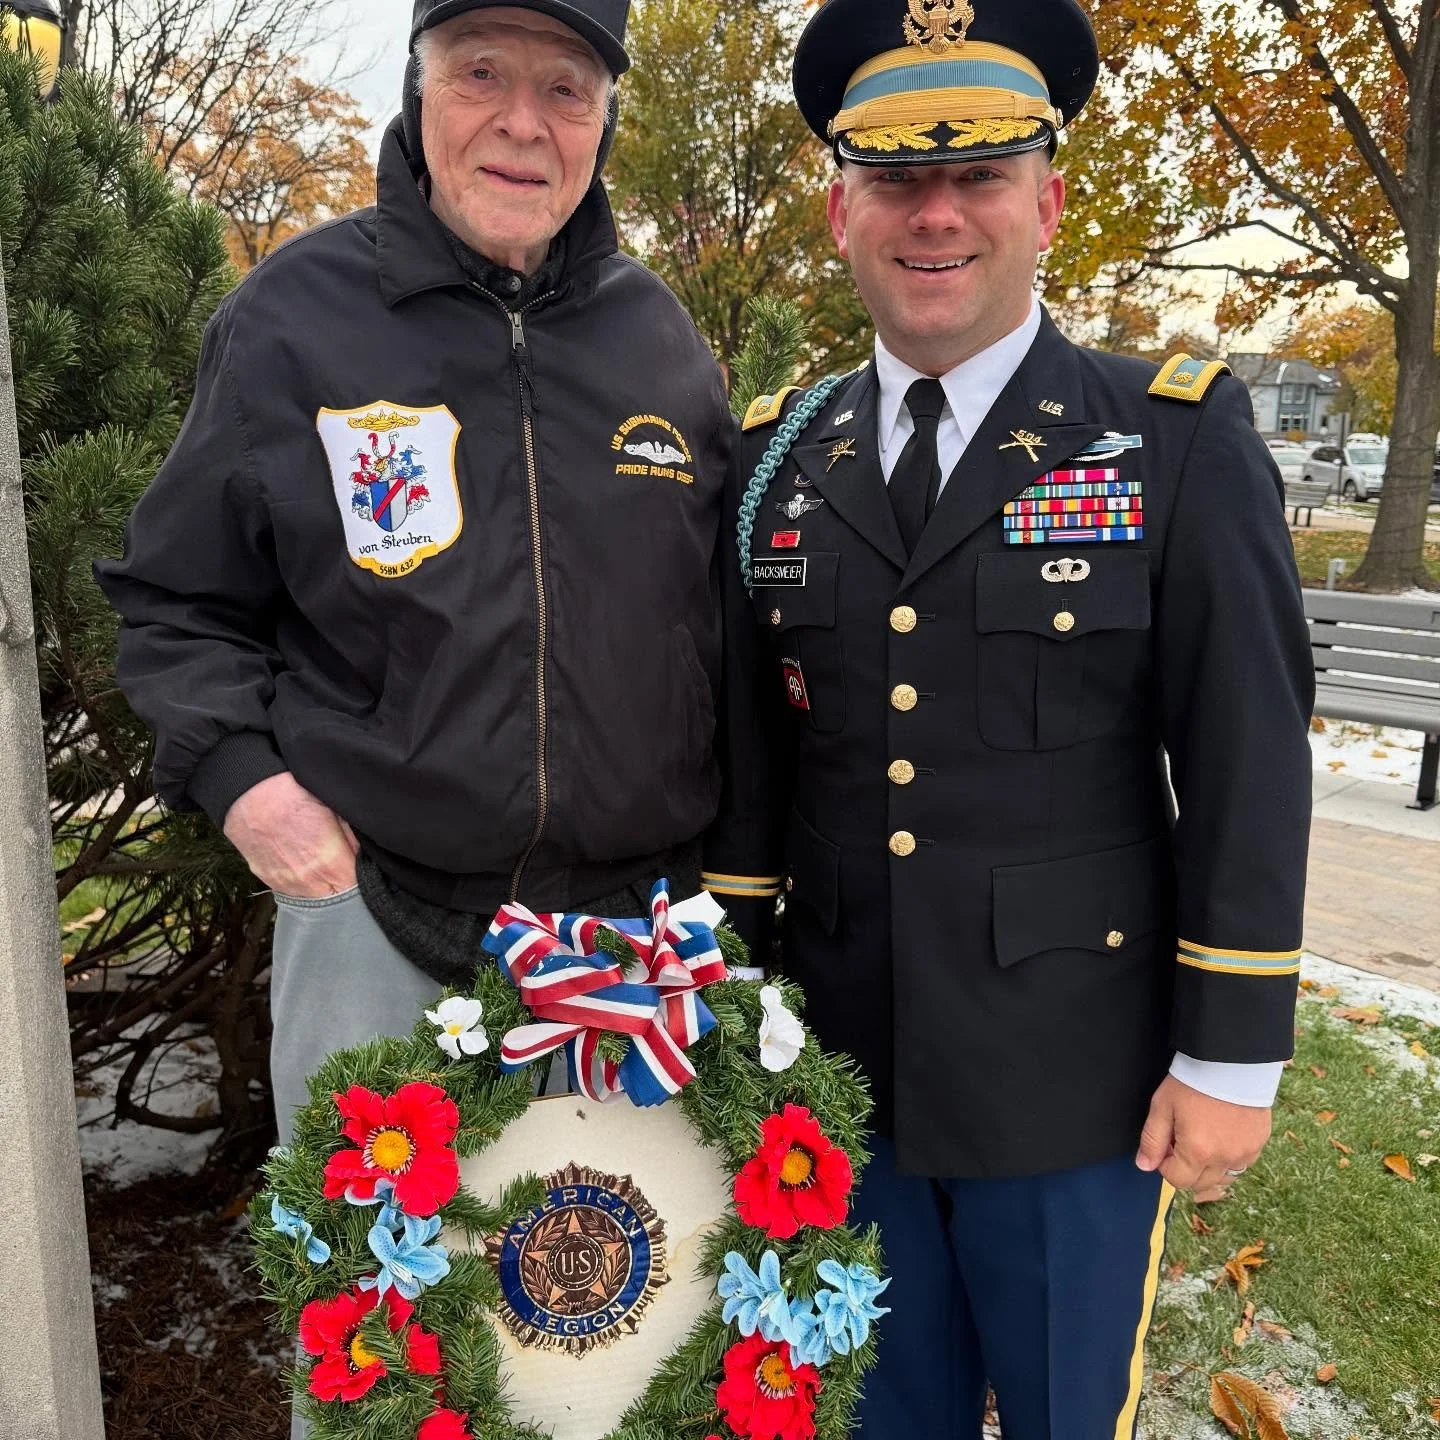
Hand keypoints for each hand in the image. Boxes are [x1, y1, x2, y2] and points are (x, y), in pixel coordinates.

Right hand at [222, 772, 357, 898]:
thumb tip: (360, 853)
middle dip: (344, 885)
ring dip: (322, 887)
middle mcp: (307, 881)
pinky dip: (301, 882)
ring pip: (313, 898)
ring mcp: (285, 883)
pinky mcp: (267, 879)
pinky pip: (292, 890)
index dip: (363, 879)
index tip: (363, 871)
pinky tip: (303, 863)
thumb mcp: (333, 810)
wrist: (248, 792)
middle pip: (336, 898)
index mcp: (330, 863)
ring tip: (323, 865)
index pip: (357, 889)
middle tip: (345, 867)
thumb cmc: (292, 795)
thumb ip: (351, 838)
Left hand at [1134, 1074, 1271, 1193]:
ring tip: (1202, 1139)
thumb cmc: (1193, 1081)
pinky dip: (1229, 1158)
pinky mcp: (1259, 1143)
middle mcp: (1224, 1158)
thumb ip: (1152, 1139)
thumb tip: (1145, 1165)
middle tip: (1181, 1140)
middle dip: (1186, 1169)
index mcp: (1198, 1151)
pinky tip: (1221, 1136)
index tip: (1165, 1145)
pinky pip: (1242, 1163)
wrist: (1230, 1061)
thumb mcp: (1162, 1106)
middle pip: (1200, 1183)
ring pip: (1223, 1177)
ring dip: (1209, 1167)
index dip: (1165, 1165)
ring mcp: (1245, 1152)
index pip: (1177, 1180)